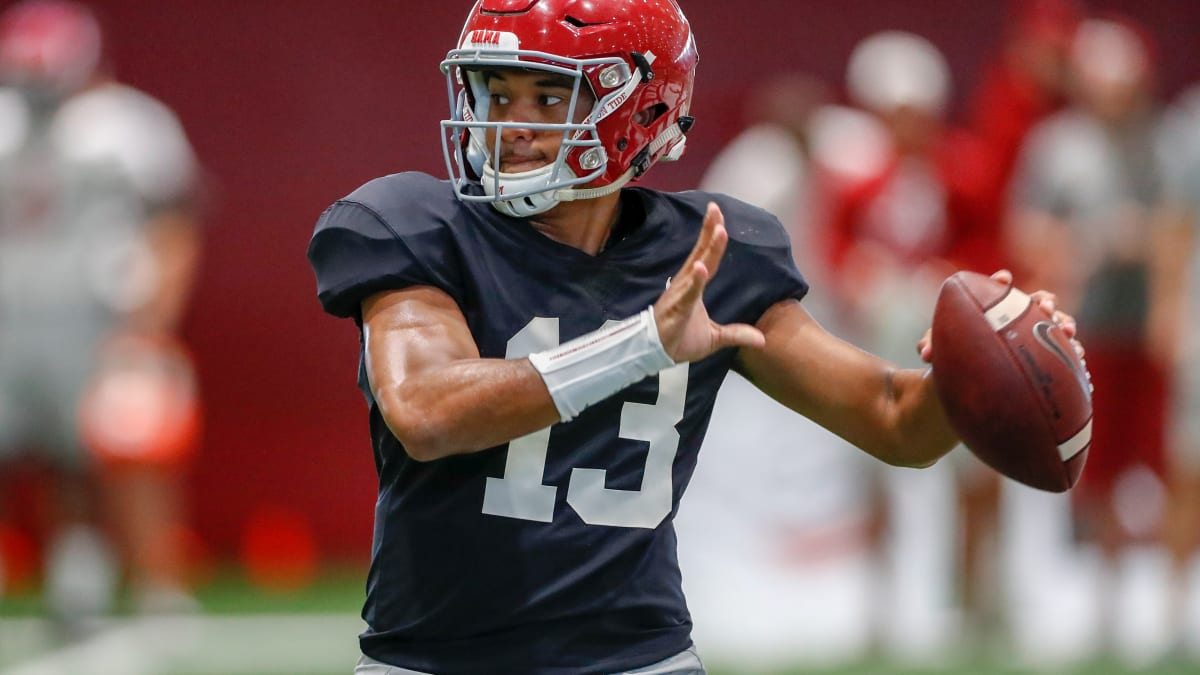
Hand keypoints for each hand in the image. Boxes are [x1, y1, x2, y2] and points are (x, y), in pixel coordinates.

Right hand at [653, 202, 764, 361]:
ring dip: (708, 249)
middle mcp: (686, 284)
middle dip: (709, 230)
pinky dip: (695, 280)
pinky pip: (688, 293)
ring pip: (697, 268)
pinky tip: (701, 268)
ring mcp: (681, 294)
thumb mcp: (714, 338)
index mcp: (695, 286)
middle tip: (716, 209)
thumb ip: (736, 334)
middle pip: (701, 252)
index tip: (719, 216)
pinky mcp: (677, 309)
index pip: (707, 256)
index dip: (712, 236)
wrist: (655, 356)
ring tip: (719, 231)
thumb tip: (762, 340)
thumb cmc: (679, 341)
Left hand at [916, 269, 1083, 361]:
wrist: (971, 378)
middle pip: (1035, 302)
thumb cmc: (955, 355)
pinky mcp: (1048, 354)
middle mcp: (1017, 316)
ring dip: (1063, 322)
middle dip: (1043, 300)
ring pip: (1055, 322)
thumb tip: (926, 354)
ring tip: (1066, 330)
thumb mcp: (941, 349)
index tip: (1003, 278)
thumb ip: (932, 345)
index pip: (998, 289)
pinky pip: (1064, 349)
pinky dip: (1071, 349)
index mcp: (992, 308)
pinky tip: (1078, 356)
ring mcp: (1035, 334)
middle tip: (1045, 306)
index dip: (1000, 282)